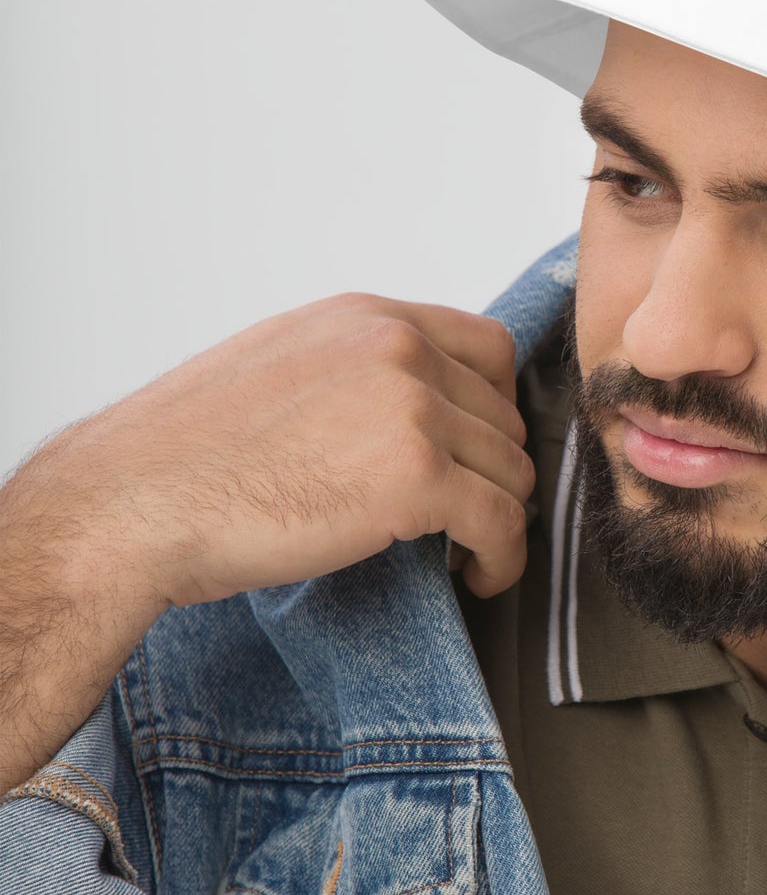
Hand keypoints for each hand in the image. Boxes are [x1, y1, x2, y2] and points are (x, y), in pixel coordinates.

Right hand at [28, 292, 534, 611]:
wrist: (128, 507)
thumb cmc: (185, 456)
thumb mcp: (280, 367)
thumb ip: (354, 368)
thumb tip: (410, 405)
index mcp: (366, 318)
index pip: (488, 347)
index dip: (495, 408)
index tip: (477, 453)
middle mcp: (397, 348)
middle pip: (504, 415)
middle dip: (491, 471)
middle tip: (466, 516)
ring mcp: (410, 408)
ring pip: (510, 471)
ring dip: (499, 518)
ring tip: (465, 551)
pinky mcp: (416, 477)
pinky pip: (502, 521)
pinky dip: (503, 558)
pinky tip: (476, 576)